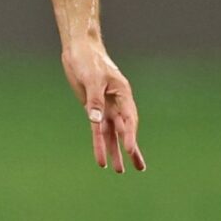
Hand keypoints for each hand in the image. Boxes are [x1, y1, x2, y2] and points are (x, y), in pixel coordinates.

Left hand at [62, 38, 145, 172]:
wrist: (79, 50)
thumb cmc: (89, 61)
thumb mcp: (92, 80)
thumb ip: (94, 102)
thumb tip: (95, 121)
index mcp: (123, 95)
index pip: (129, 119)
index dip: (130, 135)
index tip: (131, 149)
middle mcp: (117, 104)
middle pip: (125, 130)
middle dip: (132, 149)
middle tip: (140, 168)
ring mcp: (105, 108)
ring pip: (112, 134)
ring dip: (115, 151)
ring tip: (119, 170)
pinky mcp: (92, 109)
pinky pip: (97, 130)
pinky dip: (99, 144)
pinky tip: (101, 158)